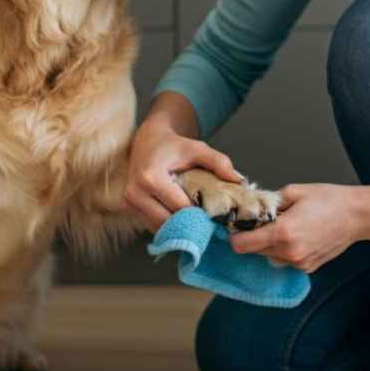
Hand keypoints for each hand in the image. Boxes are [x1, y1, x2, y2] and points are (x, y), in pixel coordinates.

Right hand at [124, 121, 244, 231]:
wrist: (147, 142)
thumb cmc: (173, 146)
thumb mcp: (197, 148)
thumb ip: (219, 162)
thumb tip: (239, 181)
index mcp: (151, 177)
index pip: (180, 207)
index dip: (200, 213)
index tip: (215, 215)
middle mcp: (136, 193)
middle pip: (168, 222)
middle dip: (189, 224)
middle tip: (208, 224)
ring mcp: (130, 203)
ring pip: (159, 228)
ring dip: (178, 228)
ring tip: (196, 222)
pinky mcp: (129, 209)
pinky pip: (152, 226)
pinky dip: (168, 226)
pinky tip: (181, 220)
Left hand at [229, 183, 363, 272]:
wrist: (358, 215)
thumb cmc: (330, 200)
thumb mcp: (294, 192)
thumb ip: (268, 202)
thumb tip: (252, 207)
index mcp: (282, 233)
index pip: (242, 245)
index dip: (237, 235)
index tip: (240, 226)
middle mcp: (289, 253)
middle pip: (254, 251)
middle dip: (254, 237)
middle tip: (265, 221)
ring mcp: (299, 263)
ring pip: (269, 256)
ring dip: (269, 244)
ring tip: (285, 227)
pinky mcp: (308, 267)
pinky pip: (285, 260)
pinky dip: (285, 250)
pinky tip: (298, 235)